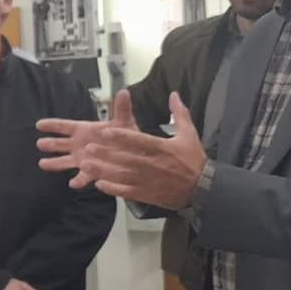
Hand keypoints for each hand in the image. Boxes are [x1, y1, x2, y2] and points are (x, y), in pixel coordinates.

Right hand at [37, 89, 135, 187]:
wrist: (135, 154)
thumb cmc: (127, 136)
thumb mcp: (124, 122)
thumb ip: (122, 108)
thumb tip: (123, 92)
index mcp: (84, 130)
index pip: (64, 126)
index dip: (51, 125)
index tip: (39, 124)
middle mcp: (79, 144)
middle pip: (60, 144)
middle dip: (50, 144)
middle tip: (39, 143)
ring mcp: (83, 159)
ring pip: (64, 161)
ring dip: (54, 163)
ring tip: (42, 164)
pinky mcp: (91, 172)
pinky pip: (82, 177)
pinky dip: (78, 181)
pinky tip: (73, 184)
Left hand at [78, 93, 205, 209]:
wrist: (203, 188)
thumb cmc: (194, 160)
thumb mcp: (189, 135)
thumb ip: (179, 114)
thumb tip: (173, 94)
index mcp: (162, 149)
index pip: (139, 141)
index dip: (122, 137)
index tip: (106, 132)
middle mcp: (153, 165)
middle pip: (126, 159)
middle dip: (106, 154)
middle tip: (89, 148)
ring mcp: (149, 181)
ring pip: (123, 176)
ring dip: (104, 171)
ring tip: (86, 165)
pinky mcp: (147, 194)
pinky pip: (127, 192)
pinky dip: (113, 189)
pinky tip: (99, 184)